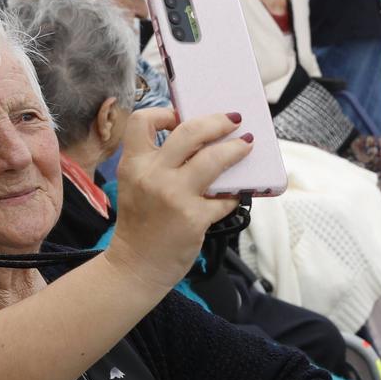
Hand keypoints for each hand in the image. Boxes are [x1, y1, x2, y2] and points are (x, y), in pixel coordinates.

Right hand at [105, 108, 251, 294]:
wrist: (135, 266)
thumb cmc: (140, 225)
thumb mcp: (136, 186)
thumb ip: (157, 163)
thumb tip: (198, 141)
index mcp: (133, 165)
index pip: (142, 121)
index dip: (164, 112)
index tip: (180, 116)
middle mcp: (153, 175)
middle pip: (190, 131)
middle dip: (217, 121)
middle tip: (233, 120)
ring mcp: (174, 196)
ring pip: (214, 159)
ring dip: (236, 149)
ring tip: (246, 146)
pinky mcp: (194, 217)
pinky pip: (224, 198)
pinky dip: (233, 195)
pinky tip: (235, 194)